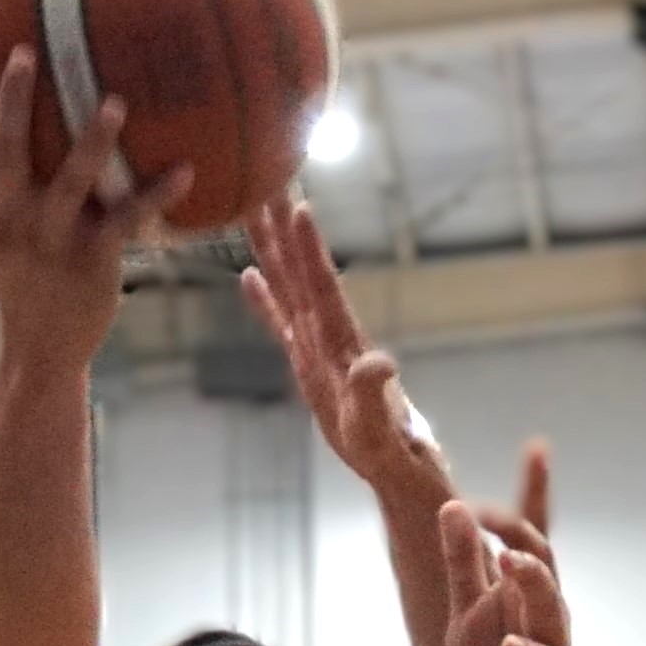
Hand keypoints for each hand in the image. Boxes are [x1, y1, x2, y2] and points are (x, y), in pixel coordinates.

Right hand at [0, 40, 183, 362]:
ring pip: (71, 180)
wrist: (41, 348)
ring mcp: (52, 239)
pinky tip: (186, 169)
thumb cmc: (26, 281)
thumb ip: (2, 188)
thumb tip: (8, 134)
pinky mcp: (91, 259)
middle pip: (6, 148)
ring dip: (93, 139)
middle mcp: (13, 218)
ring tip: (116, 101)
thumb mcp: (0, 235)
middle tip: (24, 50)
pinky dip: (158, 194)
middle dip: (11, 99)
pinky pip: (128, 219)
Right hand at [239, 198, 449, 496]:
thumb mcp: (379, 431)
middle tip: (265, 176)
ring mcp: (317, 348)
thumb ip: (375, 396)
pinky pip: (282, 323)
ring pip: (290, 286)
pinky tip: (248, 277)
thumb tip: (381, 362)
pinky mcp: (309, 366)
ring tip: (252, 207)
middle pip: (301, 271)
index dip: (309, 250)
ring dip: (272, 248)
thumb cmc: (391, 455)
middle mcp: (329, 336)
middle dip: (283, 227)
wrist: (397, 469)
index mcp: (342, 346)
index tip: (296, 206)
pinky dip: (266, 300)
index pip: (323, 289)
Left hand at [439, 495, 586, 645]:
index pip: (532, 535)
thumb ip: (465, 562)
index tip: (500, 480)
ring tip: (511, 560)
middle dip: (522, 536)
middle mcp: (546, 611)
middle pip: (543, 563)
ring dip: (534, 582)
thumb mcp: (468, 613)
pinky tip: (509, 645)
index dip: (524, 501)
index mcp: (527, 589)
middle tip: (491, 515)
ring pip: (551, 608)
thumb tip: (453, 504)